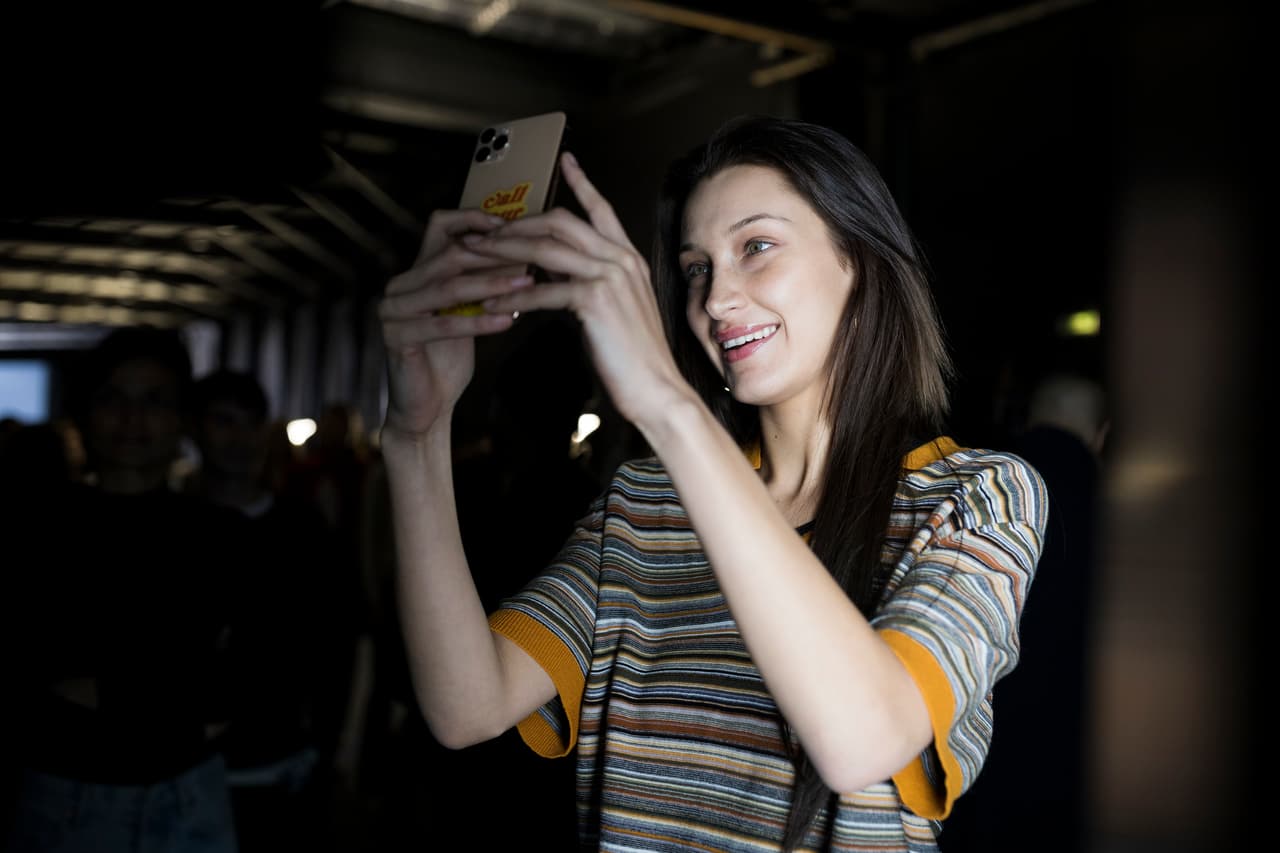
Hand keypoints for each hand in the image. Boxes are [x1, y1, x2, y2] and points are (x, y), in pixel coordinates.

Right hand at [378, 209, 533, 438]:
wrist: (426, 406)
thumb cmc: (449, 358)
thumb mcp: (468, 313)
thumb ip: (482, 284)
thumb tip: (526, 257)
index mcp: (415, 273)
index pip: (440, 226)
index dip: (475, 219)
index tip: (514, 225)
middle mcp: (399, 285)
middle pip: (449, 255)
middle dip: (495, 256)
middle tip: (532, 258)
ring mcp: (392, 310)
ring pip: (448, 287)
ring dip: (491, 286)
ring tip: (527, 287)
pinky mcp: (395, 337)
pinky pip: (443, 324)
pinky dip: (478, 322)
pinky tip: (509, 322)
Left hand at [460, 152, 691, 426]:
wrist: (657, 389)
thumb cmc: (634, 358)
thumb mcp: (615, 309)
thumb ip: (589, 282)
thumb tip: (554, 271)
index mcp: (628, 258)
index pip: (601, 209)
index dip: (582, 183)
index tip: (566, 158)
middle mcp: (620, 259)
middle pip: (560, 221)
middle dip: (516, 223)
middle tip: (482, 232)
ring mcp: (610, 277)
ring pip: (546, 248)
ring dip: (503, 251)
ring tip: (473, 257)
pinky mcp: (595, 301)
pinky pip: (543, 291)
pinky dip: (511, 298)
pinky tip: (488, 306)